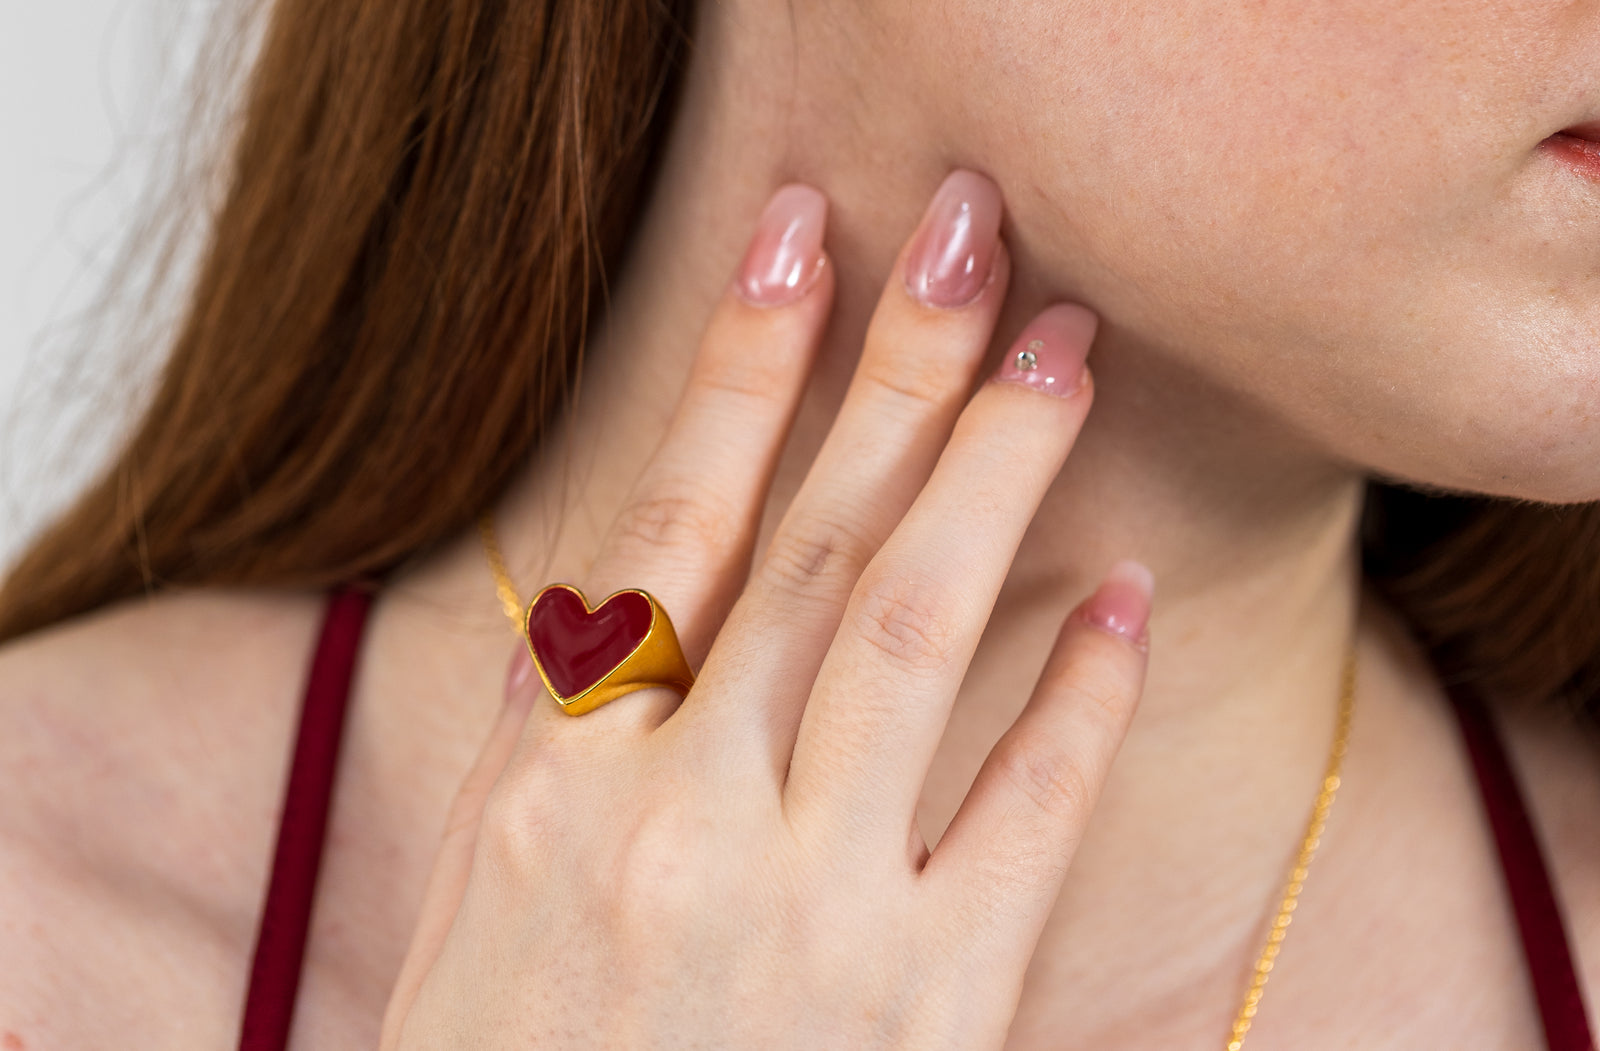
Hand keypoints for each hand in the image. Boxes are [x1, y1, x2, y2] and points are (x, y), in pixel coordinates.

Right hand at [380, 170, 1150, 1048]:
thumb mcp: (475, 893)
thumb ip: (549, 733)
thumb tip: (620, 582)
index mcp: (560, 786)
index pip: (669, 528)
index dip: (742, 374)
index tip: (800, 243)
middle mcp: (683, 821)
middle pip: (814, 548)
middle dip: (899, 377)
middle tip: (974, 241)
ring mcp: (813, 912)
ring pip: (912, 636)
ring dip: (996, 479)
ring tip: (1061, 360)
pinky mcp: (929, 1011)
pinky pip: (1023, 817)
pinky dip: (1076, 699)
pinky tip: (1117, 603)